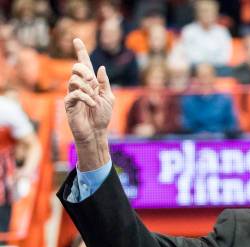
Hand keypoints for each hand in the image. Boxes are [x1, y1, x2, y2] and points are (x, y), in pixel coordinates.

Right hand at [64, 38, 114, 169]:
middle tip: (93, 84)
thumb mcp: (108, 98)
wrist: (96, 132)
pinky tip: (92, 104)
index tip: (77, 39)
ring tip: (94, 99)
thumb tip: (100, 67)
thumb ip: (104, 83)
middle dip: (86, 72)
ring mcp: (72, 94)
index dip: (80, 51)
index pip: (84, 64)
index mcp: (90, 83)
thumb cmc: (102, 116)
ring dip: (88, 88)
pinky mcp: (68, 103)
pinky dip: (85, 97)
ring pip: (74, 80)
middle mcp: (79, 86)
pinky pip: (74, 94)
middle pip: (77, 68)